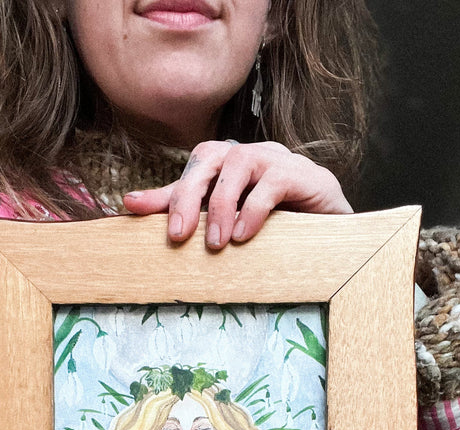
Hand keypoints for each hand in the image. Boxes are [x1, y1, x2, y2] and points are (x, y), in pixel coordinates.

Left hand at [124, 139, 351, 248]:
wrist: (331, 231)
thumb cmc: (274, 225)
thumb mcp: (222, 220)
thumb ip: (180, 209)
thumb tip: (128, 203)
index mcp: (229, 165)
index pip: (194, 167)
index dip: (168, 188)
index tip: (136, 210)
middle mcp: (250, 156)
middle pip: (212, 158)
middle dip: (189, 195)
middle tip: (179, 236)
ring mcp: (277, 160)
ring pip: (240, 163)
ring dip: (222, 204)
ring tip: (217, 242)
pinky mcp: (304, 175)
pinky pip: (273, 183)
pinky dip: (254, 208)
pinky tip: (244, 234)